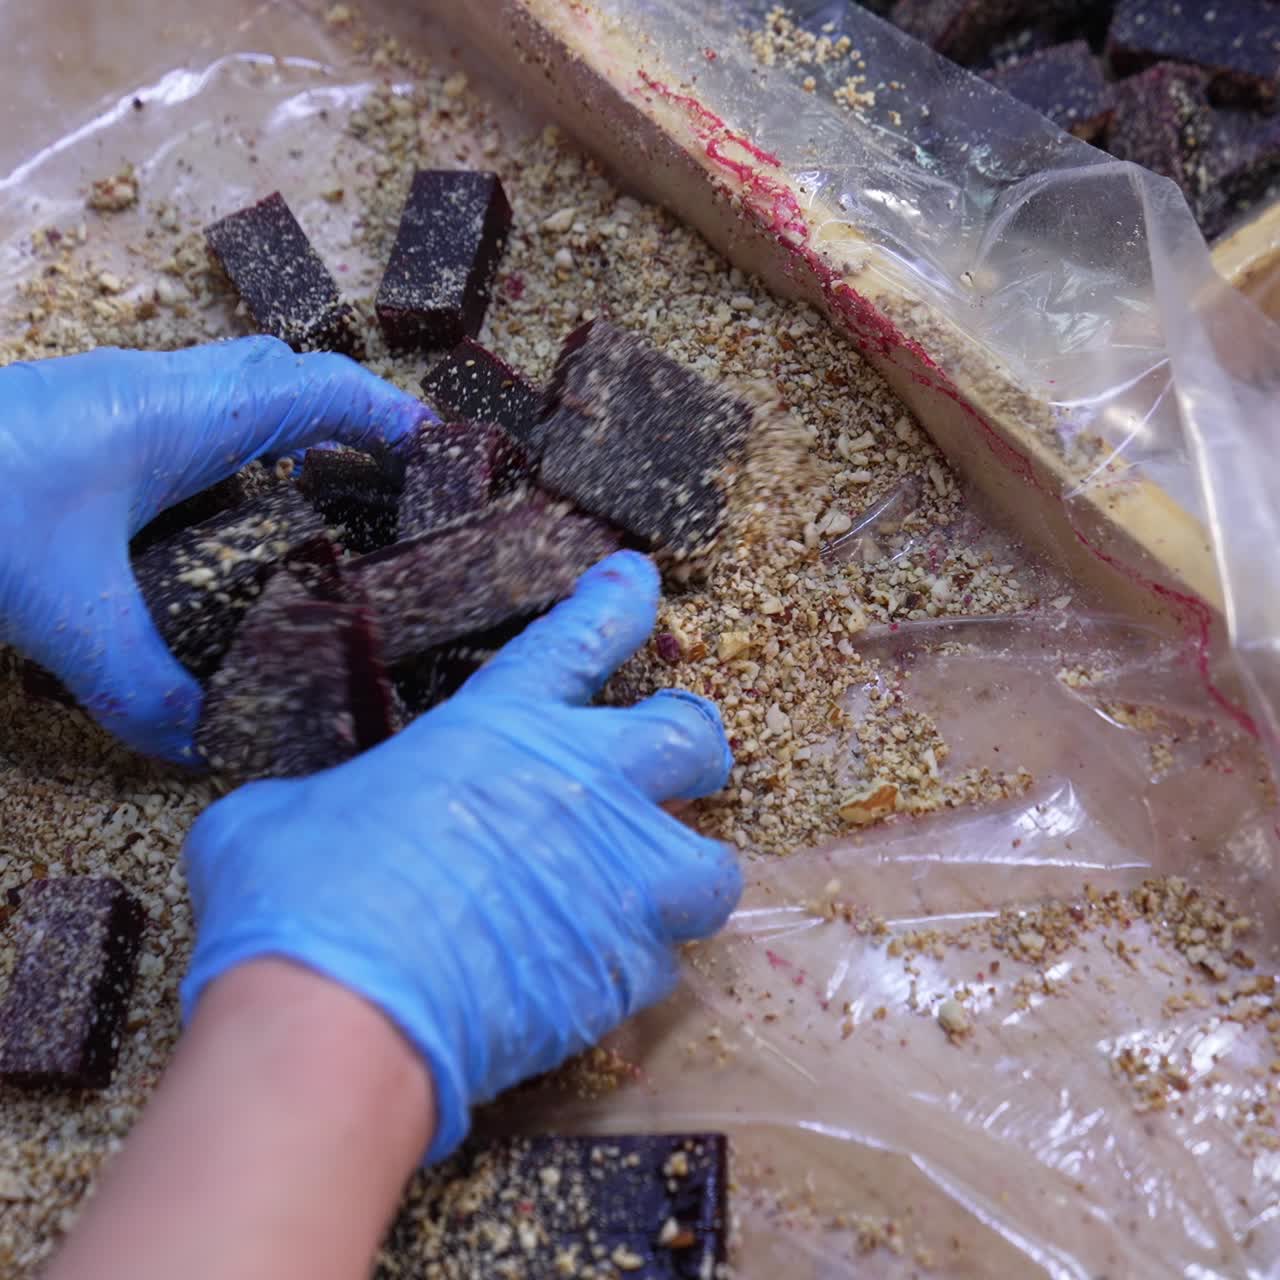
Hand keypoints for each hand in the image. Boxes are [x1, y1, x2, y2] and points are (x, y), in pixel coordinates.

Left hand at [0, 337, 433, 761]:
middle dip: (355, 428)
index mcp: (181, 412)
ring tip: (337, 511)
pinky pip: (196, 427)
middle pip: (288, 381)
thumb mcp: (63, 612)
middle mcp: (161, 393)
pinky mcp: (89, 430)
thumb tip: (209, 749)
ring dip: (295, 440)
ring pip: (239, 398)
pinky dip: (239, 463)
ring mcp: (120, 404)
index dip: (394, 423)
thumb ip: (145, 687)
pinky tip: (233, 529)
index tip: (449, 463)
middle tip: (399, 494)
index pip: (320, 390)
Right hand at [181, 551, 740, 1160]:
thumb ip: (317, 800)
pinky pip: (658, 964)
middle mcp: (582, 790)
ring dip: (684, 873)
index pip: (576, 640)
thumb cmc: (301, 896)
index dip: (615, 603)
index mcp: (500, 729)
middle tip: (685, 761)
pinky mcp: (621, 974)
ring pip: (711, 866)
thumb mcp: (280, 816)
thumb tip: (292, 819)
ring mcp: (616, 882)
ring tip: (656, 890)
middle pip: (689, 737)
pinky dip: (631, 968)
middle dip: (695, 743)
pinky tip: (592, 977)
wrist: (341, 1019)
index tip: (637, 583)